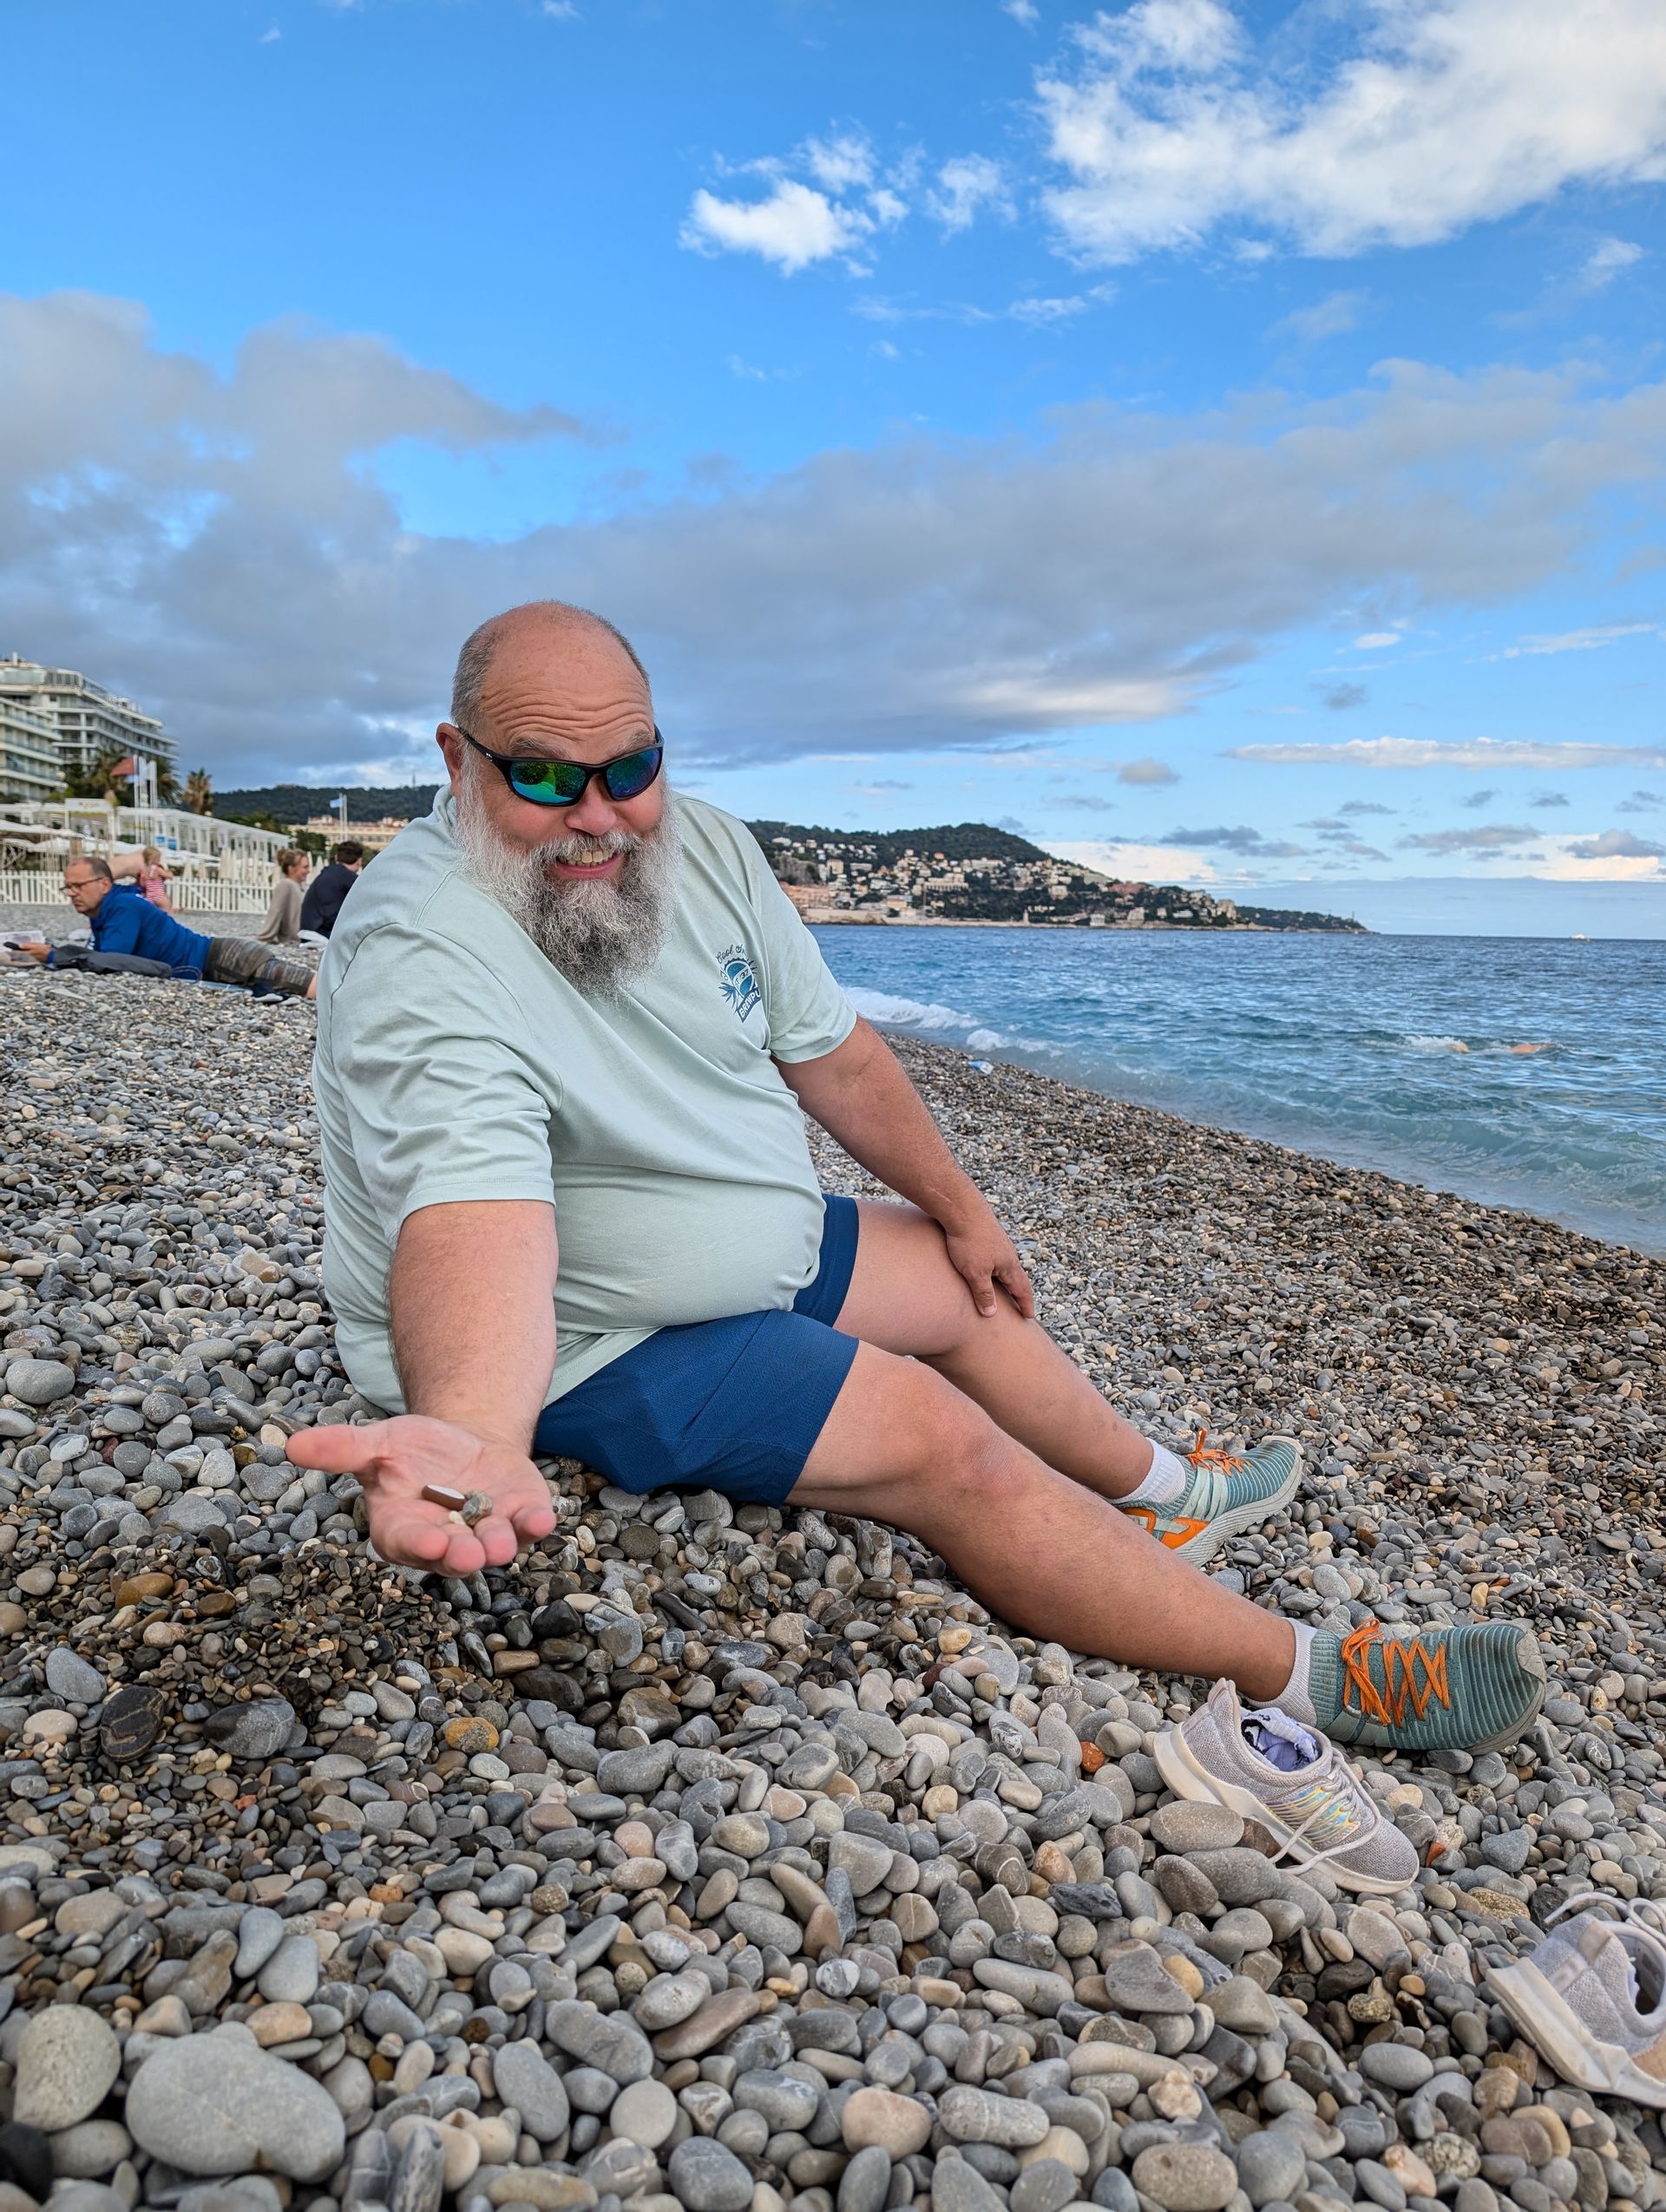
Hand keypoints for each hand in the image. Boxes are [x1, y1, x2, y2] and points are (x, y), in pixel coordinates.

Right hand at [287, 1414, 556, 1574]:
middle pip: (452, 1555)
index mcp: (404, 1531)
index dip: (419, 1544)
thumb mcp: (378, 1443)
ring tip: (499, 1540)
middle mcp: (446, 1543)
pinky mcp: (521, 1520)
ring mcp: (487, 1535)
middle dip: (461, 1555)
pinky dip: (537, 1524)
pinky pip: (530, 1528)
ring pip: (494, 1548)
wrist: (465, 1443)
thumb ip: (342, 1449)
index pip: (408, 1544)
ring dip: (499, 1545)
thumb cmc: (413, 1452)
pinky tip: (542, 1517)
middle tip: (469, 1553)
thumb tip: (291, 1444)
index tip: (430, 1542)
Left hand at [942, 1204, 1035, 1320]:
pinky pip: (997, 1256)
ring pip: (1007, 1266)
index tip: (1029, 1316)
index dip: (1025, 1304)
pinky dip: (997, 1268)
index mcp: (1009, 1265)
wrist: (963, 1209)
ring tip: (1005, 1289)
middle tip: (1020, 1305)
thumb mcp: (975, 1273)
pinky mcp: (988, 1235)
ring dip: (1008, 1279)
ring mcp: (999, 1243)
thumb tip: (991, 1313)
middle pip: (1017, 1277)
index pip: (1021, 1290)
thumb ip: (983, 1293)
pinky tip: (989, 1267)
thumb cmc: (969, 1242)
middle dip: (1019, 1293)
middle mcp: (1008, 1254)